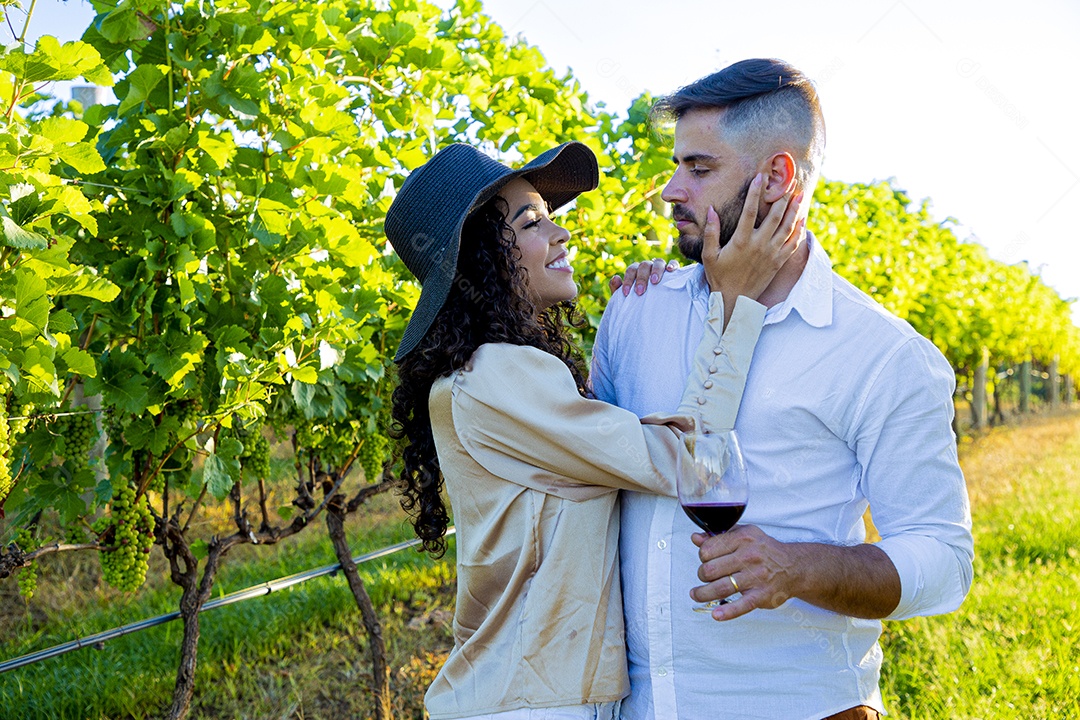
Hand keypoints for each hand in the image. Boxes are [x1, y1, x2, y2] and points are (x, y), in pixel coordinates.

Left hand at [608, 257, 679, 295]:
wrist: (653, 310)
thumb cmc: (638, 302)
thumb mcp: (626, 298)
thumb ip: (617, 289)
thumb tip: (615, 278)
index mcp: (636, 271)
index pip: (631, 270)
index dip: (628, 281)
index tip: (626, 293)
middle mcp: (648, 267)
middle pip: (644, 265)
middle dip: (641, 278)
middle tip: (640, 291)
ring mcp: (660, 267)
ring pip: (658, 262)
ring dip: (656, 271)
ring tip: (654, 282)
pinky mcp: (672, 271)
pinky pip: (673, 263)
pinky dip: (672, 265)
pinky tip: (670, 270)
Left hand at [690, 525, 901, 620]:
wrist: (795, 566)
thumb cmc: (764, 550)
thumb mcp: (743, 535)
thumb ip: (718, 536)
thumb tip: (695, 538)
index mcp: (743, 539)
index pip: (708, 549)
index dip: (702, 556)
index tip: (706, 560)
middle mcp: (749, 557)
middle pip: (711, 570)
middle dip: (702, 575)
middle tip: (705, 577)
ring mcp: (756, 577)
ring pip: (721, 588)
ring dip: (703, 594)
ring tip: (696, 595)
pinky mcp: (762, 596)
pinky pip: (742, 606)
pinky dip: (727, 612)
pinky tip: (716, 615)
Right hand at [701, 173, 803, 303]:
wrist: (735, 300)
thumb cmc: (719, 277)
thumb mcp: (708, 255)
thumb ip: (710, 232)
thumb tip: (711, 210)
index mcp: (741, 241)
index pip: (750, 211)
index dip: (755, 193)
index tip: (760, 177)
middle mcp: (759, 245)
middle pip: (775, 216)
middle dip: (782, 198)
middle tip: (787, 182)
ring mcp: (771, 254)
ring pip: (787, 228)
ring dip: (794, 210)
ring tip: (799, 195)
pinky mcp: (778, 262)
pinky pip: (793, 244)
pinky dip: (799, 230)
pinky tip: (802, 220)